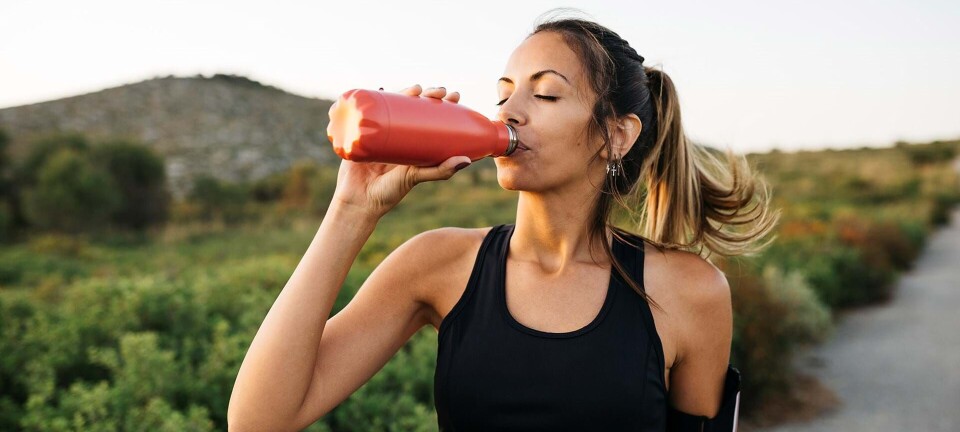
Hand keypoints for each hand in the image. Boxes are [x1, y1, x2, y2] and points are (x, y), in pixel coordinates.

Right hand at [330, 84, 470, 218]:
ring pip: (393, 105)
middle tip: (439, 91)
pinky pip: (367, 112)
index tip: (455, 96)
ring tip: (416, 88)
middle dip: (427, 94)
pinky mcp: (360, 132)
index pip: (431, 117)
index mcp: (413, 143)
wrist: (357, 201)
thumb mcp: (416, 177)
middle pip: (413, 107)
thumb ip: (439, 171)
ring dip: (405, 91)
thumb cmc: (388, 193)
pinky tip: (381, 88)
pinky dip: (373, 97)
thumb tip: (467, 161)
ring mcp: (379, 131)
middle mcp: (398, 134)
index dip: (442, 104)